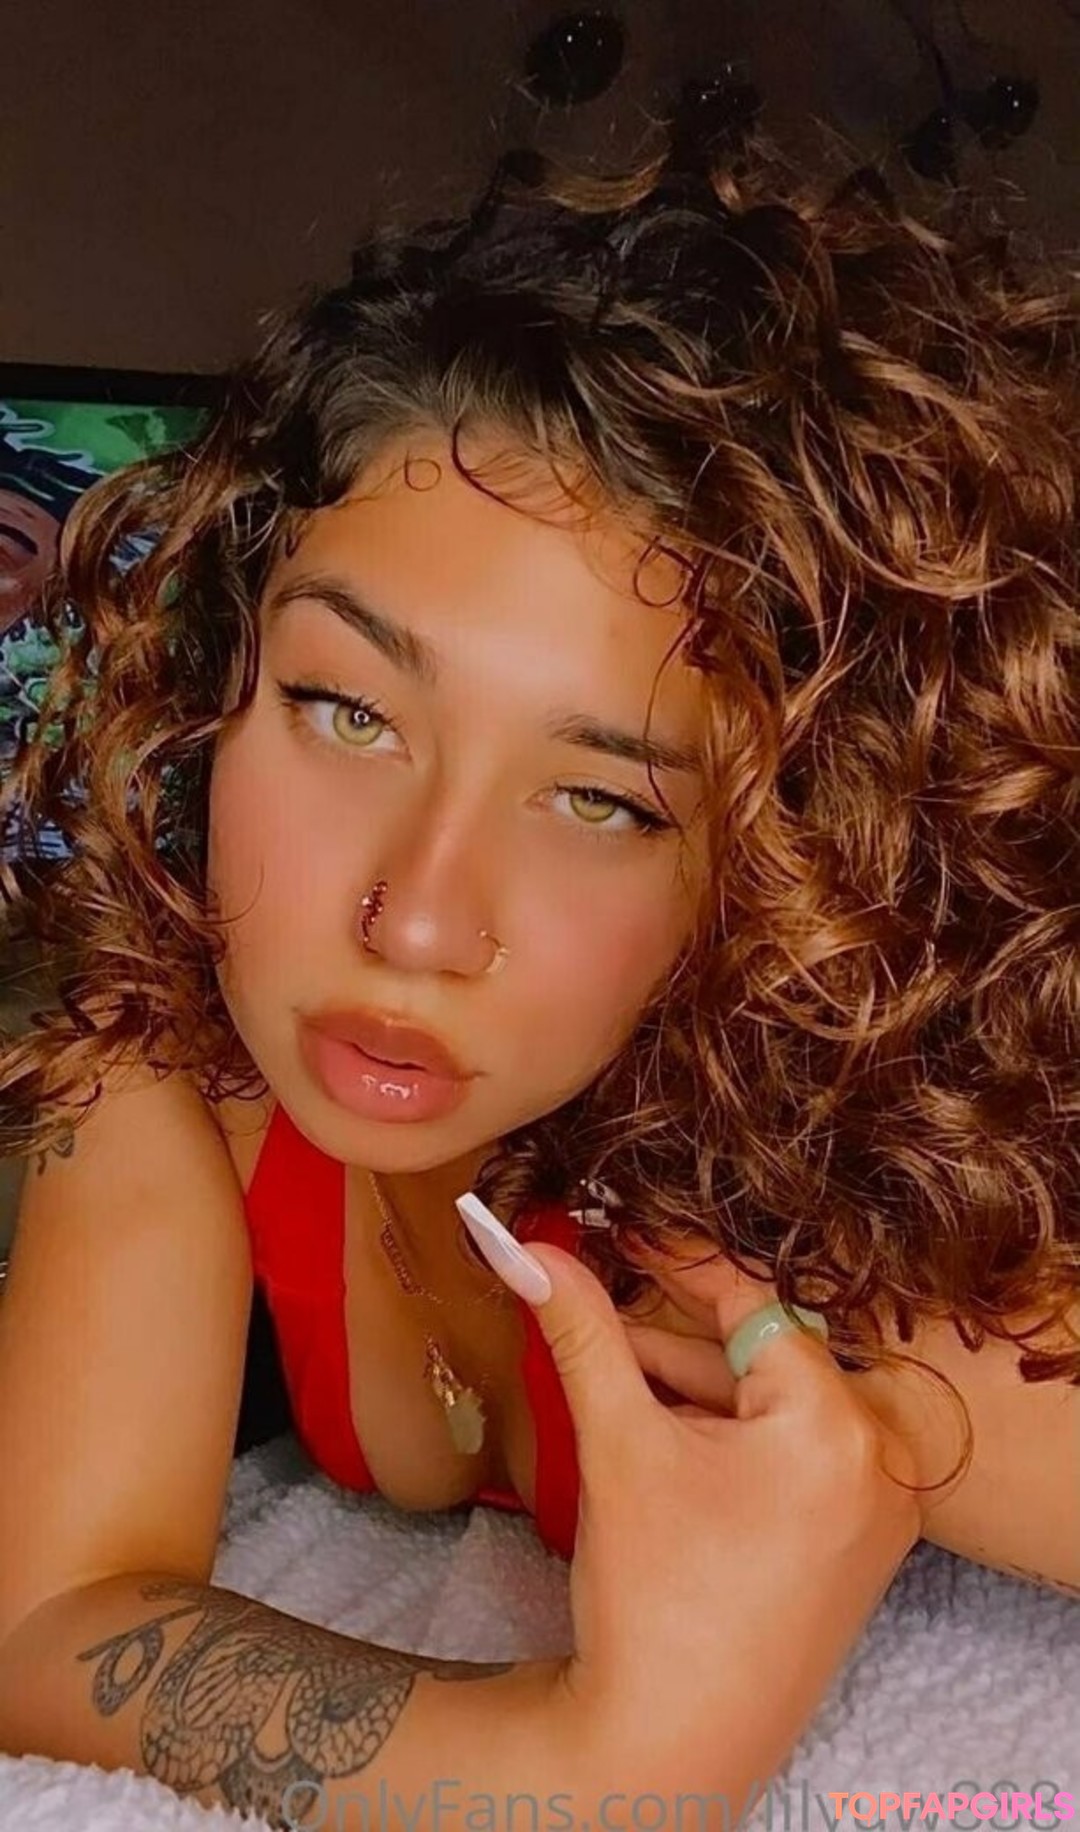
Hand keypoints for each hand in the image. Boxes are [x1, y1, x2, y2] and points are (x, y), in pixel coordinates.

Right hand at [471, 1220, 921, 1805]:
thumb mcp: (618, 1445)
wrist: (667, 1745)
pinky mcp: (859, 1547)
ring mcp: (877, 1511)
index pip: (750, 1306)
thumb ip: (582, 1332)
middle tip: (592, 1313)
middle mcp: (883, 1463)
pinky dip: (727, 1444)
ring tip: (613, 1395)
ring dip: (692, 1396)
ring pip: (770, 1411)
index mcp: (838, 1428)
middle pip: (759, 1361)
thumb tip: (529, 1246)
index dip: (675, 1262)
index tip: (622, 1223)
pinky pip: (791, 1459)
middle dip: (670, 1345)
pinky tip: (661, 1449)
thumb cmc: (651, 1598)